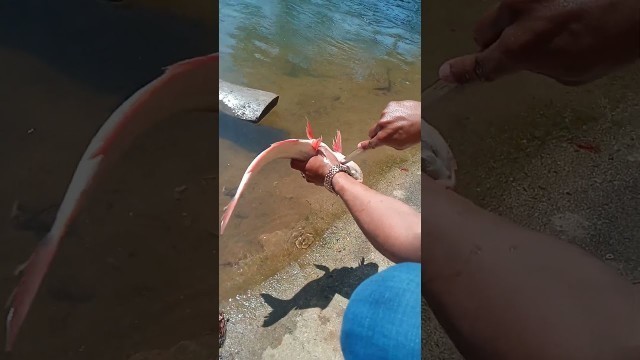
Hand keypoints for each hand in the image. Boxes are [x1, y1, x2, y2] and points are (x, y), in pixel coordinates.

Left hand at [290, 149, 339, 185]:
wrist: (337, 178)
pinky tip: (323, 170)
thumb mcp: (324, 151)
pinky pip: (314, 178)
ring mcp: (312, 180)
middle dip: (305, 164)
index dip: (295, 159)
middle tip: (311, 158)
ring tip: (318, 164)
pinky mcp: (318, 184)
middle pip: (301, 169)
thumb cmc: (329, 164)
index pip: (293, 164)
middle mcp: (306, 174)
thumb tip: (313, 143)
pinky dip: (316, 174)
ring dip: (311, 169)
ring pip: (307, 174)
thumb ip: (317, 147)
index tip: (300, 156)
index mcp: (305, 166)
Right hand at [359, 100, 420, 149]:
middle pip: (373, 131)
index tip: (360, 146)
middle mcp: (382, 124)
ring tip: (400, 123)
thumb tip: (384, 141)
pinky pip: (388, 112)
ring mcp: (386, 113)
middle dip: (378, 133)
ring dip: (387, 123)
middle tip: (388, 134)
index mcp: (384, 136)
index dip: (365, 145)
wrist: (425, 119)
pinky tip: (402, 116)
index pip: (371, 142)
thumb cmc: (416, 133)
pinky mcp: (391, 105)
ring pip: (381, 121)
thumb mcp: (401, 145)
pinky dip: (393, 115)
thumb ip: (389, 143)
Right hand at [439, 0, 639, 85]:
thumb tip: (525, 60)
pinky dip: (536, 6)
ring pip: (503, 11)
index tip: (446, 74)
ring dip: (516, 21)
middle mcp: (515, 15)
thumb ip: (535, 66)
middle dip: (495, 42)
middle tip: (518, 48)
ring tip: (550, 23)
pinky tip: (561, 9)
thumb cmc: (609, 45)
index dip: (463, 72)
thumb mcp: (569, 74)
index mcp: (519, 48)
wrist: (639, 7)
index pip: (480, 64)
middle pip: (483, 32)